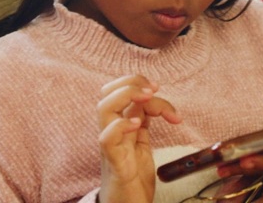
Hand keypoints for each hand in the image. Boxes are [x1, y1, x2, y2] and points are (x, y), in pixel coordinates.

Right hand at [96, 74, 181, 202]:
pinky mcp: (114, 162)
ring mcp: (111, 146)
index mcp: (120, 126)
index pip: (120, 92)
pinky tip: (139, 125)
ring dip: (126, 95)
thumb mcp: (142, 146)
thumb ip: (143, 125)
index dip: (138, 84)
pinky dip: (122, 126)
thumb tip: (151, 103)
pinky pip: (107, 138)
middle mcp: (112, 132)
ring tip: (147, 96)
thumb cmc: (133, 180)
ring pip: (103, 108)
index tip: (159, 90)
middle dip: (131, 82)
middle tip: (154, 88)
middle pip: (107, 92)